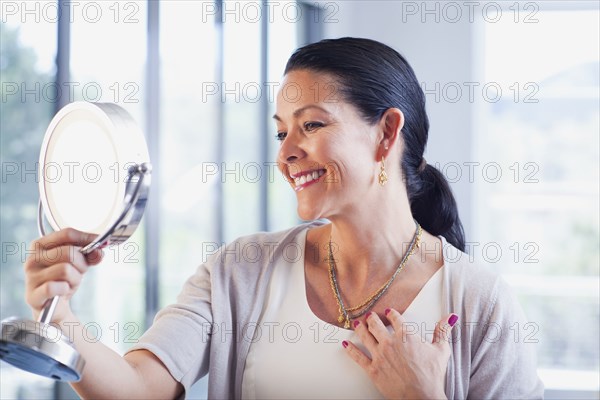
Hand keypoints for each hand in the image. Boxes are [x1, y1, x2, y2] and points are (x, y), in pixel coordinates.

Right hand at [24, 228, 103, 322]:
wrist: (54, 306)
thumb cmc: (64, 279)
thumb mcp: (79, 263)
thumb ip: (90, 254)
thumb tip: (99, 251)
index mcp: (41, 245)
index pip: (67, 234)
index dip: (87, 238)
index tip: (102, 243)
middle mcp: (33, 258)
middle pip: (68, 252)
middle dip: (81, 263)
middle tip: (79, 272)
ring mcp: (31, 277)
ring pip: (65, 270)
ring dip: (75, 278)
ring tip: (69, 283)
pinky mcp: (33, 295)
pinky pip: (55, 287)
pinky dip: (65, 289)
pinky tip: (63, 291)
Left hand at [343, 308, 457, 398]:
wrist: (421, 397)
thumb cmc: (432, 376)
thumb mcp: (441, 350)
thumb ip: (443, 331)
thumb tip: (450, 317)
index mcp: (406, 335)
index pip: (395, 318)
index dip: (391, 313)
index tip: (388, 311)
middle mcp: (390, 342)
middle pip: (376, 325)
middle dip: (372, 318)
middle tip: (369, 315)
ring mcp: (379, 355)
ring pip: (365, 336)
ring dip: (360, 328)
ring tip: (357, 324)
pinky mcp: (372, 369)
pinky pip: (357, 357)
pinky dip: (350, 349)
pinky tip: (346, 344)